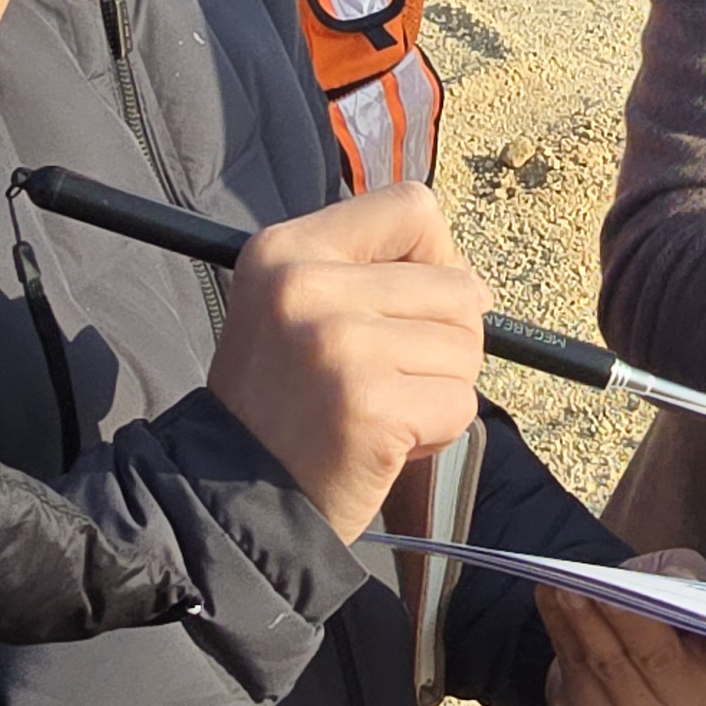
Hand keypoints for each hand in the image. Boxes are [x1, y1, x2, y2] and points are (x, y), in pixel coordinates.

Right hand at [206, 184, 486, 542]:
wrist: (230, 498)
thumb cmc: (283, 405)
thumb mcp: (301, 311)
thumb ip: (374, 274)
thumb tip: (475, 282)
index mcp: (286, 249)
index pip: (411, 206)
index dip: (436, 255)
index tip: (414, 303)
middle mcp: (306, 286)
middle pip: (456, 285)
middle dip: (444, 341)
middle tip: (386, 379)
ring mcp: (338, 344)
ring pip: (466, 346)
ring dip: (439, 389)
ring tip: (379, 410)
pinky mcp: (369, 403)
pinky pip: (460, 403)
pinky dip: (437, 431)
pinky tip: (384, 443)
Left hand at [537, 548, 705, 705]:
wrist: (621, 672)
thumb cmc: (663, 624)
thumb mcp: (681, 595)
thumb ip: (683, 580)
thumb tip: (676, 577)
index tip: (699, 605)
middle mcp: (689, 704)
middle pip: (656, 659)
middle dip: (627, 620)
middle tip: (601, 588)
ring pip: (610, 666)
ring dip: (583, 622)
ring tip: (565, 587)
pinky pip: (577, 671)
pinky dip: (560, 630)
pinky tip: (550, 598)